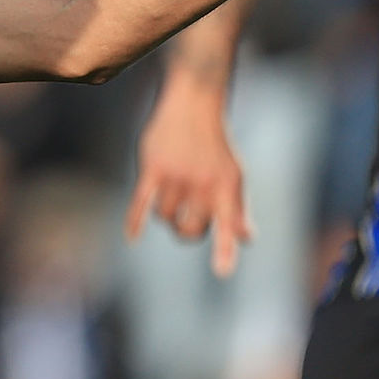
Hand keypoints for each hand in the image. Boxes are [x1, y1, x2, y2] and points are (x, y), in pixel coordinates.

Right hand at [125, 75, 249, 276]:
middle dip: (187, 233)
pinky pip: (141, 201)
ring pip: (164, 216)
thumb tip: (247, 239)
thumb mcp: (234, 176)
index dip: (224, 249)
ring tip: (171, 203)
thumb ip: (237, 209)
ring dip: (165, 217)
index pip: (227, 223)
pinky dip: (135, 219)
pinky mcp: (153, 168)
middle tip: (188, 224)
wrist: (193, 105)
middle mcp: (203, 184)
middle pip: (189, 228)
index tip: (222, 272)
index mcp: (226, 187)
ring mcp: (177, 176)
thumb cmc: (215, 145)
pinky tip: (132, 237)